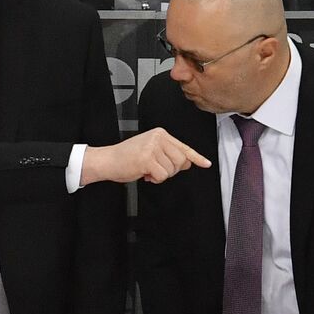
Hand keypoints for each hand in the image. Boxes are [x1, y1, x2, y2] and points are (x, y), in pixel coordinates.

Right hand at [80, 129, 210, 185]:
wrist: (107, 160)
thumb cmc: (126, 157)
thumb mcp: (151, 152)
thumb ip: (169, 155)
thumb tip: (187, 162)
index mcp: (160, 134)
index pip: (183, 147)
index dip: (196, 157)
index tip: (206, 163)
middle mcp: (158, 138)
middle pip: (181, 160)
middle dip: (171, 170)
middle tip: (156, 170)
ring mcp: (152, 147)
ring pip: (172, 170)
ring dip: (161, 175)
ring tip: (148, 170)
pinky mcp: (147, 159)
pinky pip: (162, 176)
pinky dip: (155, 179)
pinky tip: (145, 174)